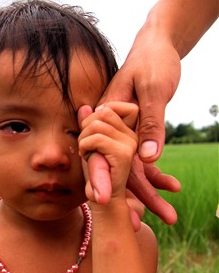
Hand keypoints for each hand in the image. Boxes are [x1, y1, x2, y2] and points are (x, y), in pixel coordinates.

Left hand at [78, 103, 138, 202]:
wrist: (102, 198)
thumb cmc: (94, 172)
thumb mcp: (88, 143)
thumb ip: (87, 125)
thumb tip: (84, 108)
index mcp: (127, 130)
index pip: (109, 107)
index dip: (93, 117)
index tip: (90, 135)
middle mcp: (132, 134)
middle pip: (102, 112)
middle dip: (86, 128)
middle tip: (87, 147)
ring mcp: (130, 143)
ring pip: (96, 125)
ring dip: (84, 140)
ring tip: (88, 154)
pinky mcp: (123, 154)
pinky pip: (96, 139)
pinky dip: (85, 147)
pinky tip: (88, 157)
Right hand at [95, 28, 181, 223]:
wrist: (157, 47)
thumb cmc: (152, 62)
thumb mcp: (154, 91)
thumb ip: (150, 124)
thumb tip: (148, 159)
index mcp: (105, 119)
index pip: (99, 155)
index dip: (102, 180)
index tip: (105, 205)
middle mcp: (110, 131)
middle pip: (118, 169)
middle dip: (133, 198)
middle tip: (141, 225)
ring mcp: (122, 135)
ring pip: (133, 170)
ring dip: (150, 192)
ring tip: (169, 216)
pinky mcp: (136, 135)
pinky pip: (145, 159)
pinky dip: (157, 173)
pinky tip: (171, 187)